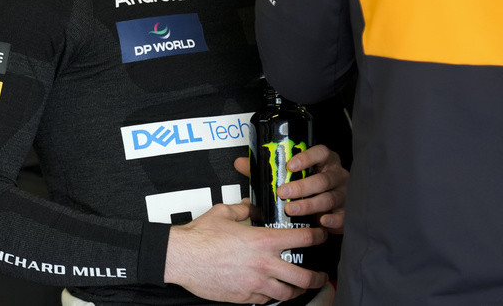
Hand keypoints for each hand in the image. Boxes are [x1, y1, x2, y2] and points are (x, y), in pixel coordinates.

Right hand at [165, 201, 328, 303]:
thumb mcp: (223, 213)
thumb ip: (241, 208)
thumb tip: (249, 206)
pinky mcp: (244, 297)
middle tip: (320, 274)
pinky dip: (272, 296)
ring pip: (287, 293)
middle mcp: (263, 264)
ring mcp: (254, 283)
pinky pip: (266, 300)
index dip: (317, 237)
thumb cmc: (199, 237)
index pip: (302, 239)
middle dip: (317, 276)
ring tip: (299, 287)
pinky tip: (272, 290)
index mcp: (262, 241)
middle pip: (304, 276)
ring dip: (297, 290)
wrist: (181, 257)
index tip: (321, 236)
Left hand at [235, 144, 347, 232]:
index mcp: (324, 162)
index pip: (320, 153)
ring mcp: (343, 194)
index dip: (306, 157)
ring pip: (329, 198)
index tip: (290, 164)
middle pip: (322, 179)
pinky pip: (343, 216)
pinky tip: (321, 222)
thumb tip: (241, 164)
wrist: (333, 205)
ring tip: (292, 209)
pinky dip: (333, 220)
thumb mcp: (291, 175)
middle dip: (302, 186)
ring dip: (310, 204)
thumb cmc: (310, 185)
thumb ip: (268, 169)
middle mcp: (336, 176)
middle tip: (283, 192)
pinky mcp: (346, 212)